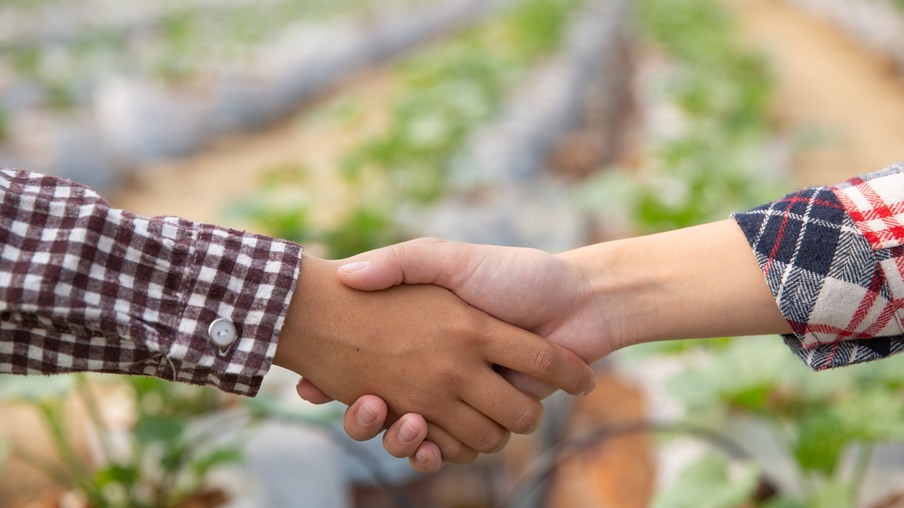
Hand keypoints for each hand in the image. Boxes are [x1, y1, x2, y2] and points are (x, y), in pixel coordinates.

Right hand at [306, 221, 787, 466]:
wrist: (579, 299)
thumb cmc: (513, 272)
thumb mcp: (448, 257)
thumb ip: (402, 262)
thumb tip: (347, 275)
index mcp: (426, 336)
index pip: (364, 365)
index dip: (334, 380)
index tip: (310, 384)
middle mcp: (442, 369)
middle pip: (386, 408)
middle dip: (369, 417)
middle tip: (362, 406)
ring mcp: (467, 394)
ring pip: (419, 433)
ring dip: (403, 437)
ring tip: (395, 419)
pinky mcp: (495, 415)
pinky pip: (457, 446)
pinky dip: (436, 452)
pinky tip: (423, 443)